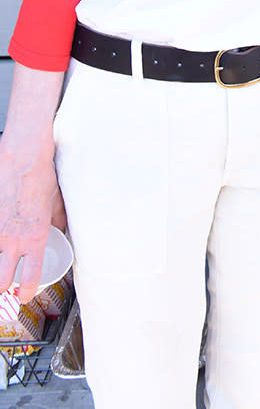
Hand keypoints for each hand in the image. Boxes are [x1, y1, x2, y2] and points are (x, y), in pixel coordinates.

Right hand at [0, 151, 66, 303]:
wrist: (23, 158)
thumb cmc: (41, 177)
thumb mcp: (56, 203)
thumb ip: (58, 221)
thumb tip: (60, 229)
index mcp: (35, 237)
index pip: (30, 277)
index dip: (27, 292)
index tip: (25, 295)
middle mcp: (14, 239)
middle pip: (0, 282)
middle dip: (3, 289)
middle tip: (7, 287)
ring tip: (3, 266)